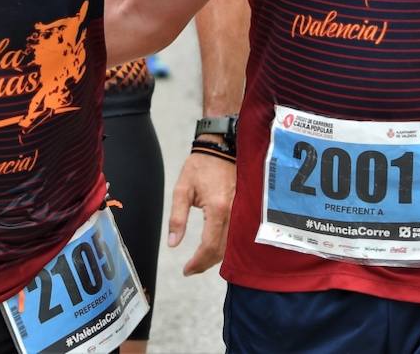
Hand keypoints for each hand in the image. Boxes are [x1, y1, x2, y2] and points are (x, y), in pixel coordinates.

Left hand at [167, 152, 234, 275]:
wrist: (221, 149)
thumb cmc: (200, 167)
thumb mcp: (182, 190)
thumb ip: (177, 218)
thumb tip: (173, 244)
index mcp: (218, 209)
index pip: (209, 246)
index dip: (198, 262)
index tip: (186, 270)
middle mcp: (234, 214)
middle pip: (223, 251)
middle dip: (206, 264)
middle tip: (191, 269)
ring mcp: (243, 213)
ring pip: (232, 247)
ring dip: (217, 258)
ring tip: (200, 261)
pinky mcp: (246, 211)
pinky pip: (238, 236)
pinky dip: (227, 247)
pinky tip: (215, 249)